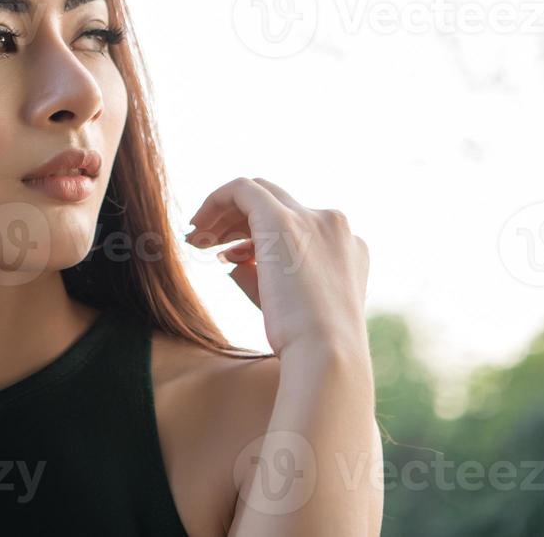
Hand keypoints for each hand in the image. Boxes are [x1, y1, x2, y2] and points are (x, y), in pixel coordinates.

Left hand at [185, 177, 370, 362]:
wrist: (326, 355)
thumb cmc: (307, 345)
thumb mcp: (288, 305)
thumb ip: (263, 276)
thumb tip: (233, 262)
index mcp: (347, 247)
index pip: (297, 224)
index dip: (258, 237)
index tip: (231, 256)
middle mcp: (333, 225)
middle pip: (277, 203)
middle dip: (238, 220)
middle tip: (207, 244)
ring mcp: (311, 219)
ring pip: (259, 194)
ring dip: (224, 215)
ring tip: (197, 240)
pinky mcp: (282, 219)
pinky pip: (241, 189)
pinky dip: (215, 200)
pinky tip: (196, 228)